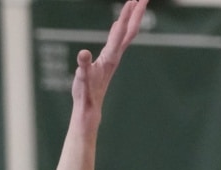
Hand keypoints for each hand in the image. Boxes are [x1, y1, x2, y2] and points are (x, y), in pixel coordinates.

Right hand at [71, 0, 147, 119]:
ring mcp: (112, 57)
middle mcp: (115, 55)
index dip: (125, 16)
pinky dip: (119, 28)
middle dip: (137, 14)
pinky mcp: (108, 60)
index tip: (131, 0)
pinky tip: (117, 23)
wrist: (90, 107)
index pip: (120, 33)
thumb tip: (83, 54)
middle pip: (130, 31)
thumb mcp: (82, 79)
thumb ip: (83, 66)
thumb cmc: (86, 95)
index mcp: (110, 57)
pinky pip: (117, 40)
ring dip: (131, 19)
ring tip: (135, 4)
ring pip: (126, 34)